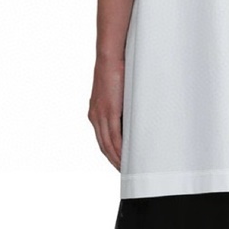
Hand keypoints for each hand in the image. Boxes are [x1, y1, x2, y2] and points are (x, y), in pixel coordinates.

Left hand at [88, 55, 124, 170]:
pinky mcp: (108, 111)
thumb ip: (121, 104)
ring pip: (107, 144)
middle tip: (124, 171)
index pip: (102, 138)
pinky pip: (113, 136)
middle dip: (113, 160)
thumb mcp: (117, 91)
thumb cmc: (116, 69)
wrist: (110, 57)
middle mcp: (95, 116)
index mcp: (96, 112)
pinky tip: (125, 157)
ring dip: (117, 158)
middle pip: (103, 145)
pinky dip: (119, 149)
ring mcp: (100, 115)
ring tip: (127, 168)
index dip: (110, 152)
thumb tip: (133, 112)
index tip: (119, 161)